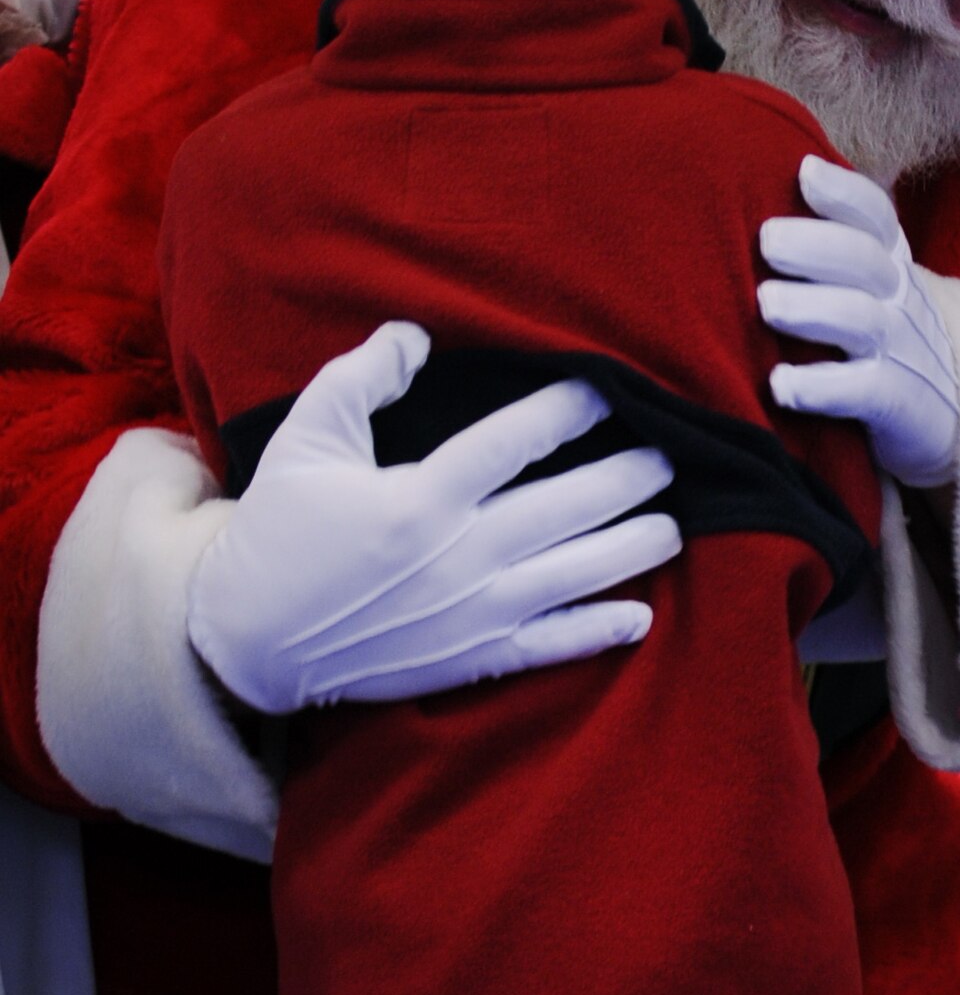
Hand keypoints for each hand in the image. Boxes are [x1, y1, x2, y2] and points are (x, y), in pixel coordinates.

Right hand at [186, 321, 681, 712]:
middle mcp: (458, 557)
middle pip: (564, 508)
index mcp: (420, 499)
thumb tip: (415, 334)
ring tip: (674, 523)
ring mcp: (471, 614)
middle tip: (668, 455)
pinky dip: (597, 632)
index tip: (605, 387)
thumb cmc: (278, 531)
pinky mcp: (470, 659)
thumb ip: (360, 379)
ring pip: (573, 575)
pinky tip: (641, 616)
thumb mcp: (305, 440)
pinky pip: (549, 646)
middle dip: (624, 477)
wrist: (249, 640)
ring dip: (630, 548)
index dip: (564, 411)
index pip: (511, 444)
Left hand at [757, 155, 959, 487]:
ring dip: (813, 308)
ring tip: (768, 303)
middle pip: (864, 260)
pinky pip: (865, 390)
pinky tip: (781, 384)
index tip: (803, 172)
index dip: (844, 192)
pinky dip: (822, 387)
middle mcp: (899, 300)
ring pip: (861, 320)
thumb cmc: (891, 343)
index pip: (876, 217)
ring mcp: (902, 351)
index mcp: (891, 265)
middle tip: (767, 240)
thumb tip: (772, 195)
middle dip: (816, 244)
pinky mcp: (900, 404)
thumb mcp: (875, 288)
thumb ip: (835, 250)